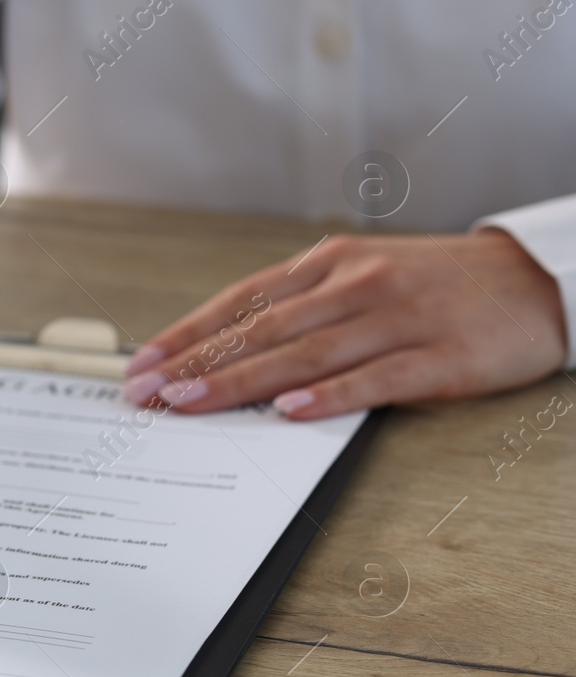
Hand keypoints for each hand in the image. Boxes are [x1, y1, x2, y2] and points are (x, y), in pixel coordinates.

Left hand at [121, 230, 567, 418]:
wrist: (537, 280)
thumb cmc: (435, 285)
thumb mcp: (360, 277)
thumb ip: (300, 307)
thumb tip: (224, 346)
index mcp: (329, 266)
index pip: (240, 302)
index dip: (187, 335)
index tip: (141, 365)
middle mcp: (355, 285)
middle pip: (261, 328)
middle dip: (196, 364)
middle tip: (146, 394)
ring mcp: (398, 318)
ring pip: (305, 352)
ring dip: (240, 381)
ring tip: (190, 404)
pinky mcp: (442, 355)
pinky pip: (377, 378)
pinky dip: (331, 395)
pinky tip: (290, 411)